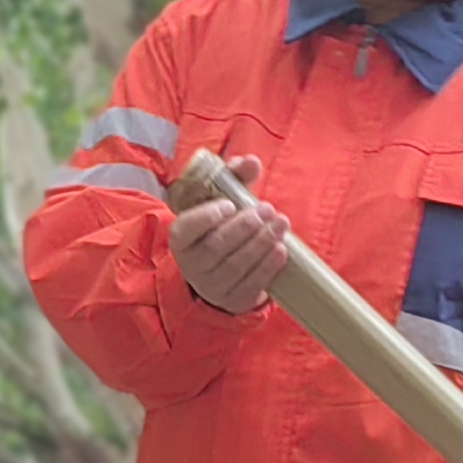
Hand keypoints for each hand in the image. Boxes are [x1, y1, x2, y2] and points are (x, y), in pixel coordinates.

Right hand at [172, 155, 289, 313]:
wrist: (221, 273)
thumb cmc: (221, 228)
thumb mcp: (222, 202)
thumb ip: (234, 179)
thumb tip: (251, 161)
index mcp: (181, 238)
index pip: (186, 229)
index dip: (206, 217)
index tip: (229, 204)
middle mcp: (191, 265)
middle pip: (217, 246)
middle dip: (245, 226)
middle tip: (267, 209)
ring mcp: (211, 286)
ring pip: (236, 265)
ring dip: (262, 243)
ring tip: (280, 224)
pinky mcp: (233, 300)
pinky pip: (251, 284)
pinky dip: (268, 266)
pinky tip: (281, 250)